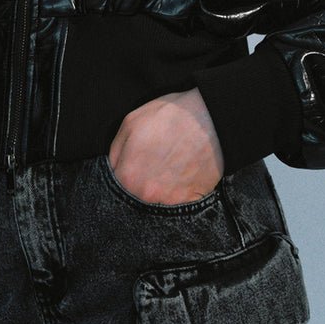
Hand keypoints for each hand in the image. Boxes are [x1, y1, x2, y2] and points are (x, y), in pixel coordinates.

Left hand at [106, 87, 223, 204]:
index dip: (123, 179)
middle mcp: (146, 195)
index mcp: (127, 177)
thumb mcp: (130, 123)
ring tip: (168, 172)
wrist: (211, 118)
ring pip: (156, 205)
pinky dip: (178, 195)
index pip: (115, 191)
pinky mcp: (191, 202)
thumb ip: (116, 152)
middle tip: (152, 170)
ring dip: (159, 194)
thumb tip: (113, 170)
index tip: (132, 171)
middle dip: (140, 188)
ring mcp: (170, 202)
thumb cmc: (169, 116)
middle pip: (135, 201)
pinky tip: (182, 177)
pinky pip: (179, 207)